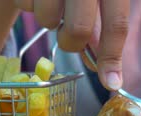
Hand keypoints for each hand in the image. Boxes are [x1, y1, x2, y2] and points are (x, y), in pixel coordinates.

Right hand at [15, 0, 129, 90]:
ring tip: (51, 0)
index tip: (111, 83)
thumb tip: (108, 71)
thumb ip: (104, 23)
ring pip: (47, 20)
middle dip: (72, 42)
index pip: (117, 24)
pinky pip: (24, 4)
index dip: (113, 58)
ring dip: (48, 19)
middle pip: (79, 30)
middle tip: (69, 35)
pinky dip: (28, 3)